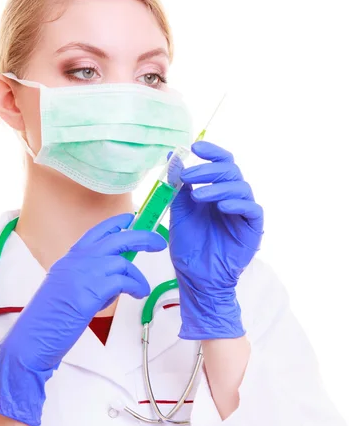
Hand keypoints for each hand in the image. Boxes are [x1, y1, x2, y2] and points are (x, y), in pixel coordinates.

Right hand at [0, 213, 166, 425]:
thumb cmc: (49, 321)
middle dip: (141, 237)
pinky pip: (122, 281)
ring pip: (122, 262)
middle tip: (158, 242)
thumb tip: (113, 277)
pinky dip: (135, 286)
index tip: (131, 218)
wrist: (32, 339)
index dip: (116, 223)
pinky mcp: (89, 292)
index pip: (96, 232)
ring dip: (137, 276)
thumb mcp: (65, 290)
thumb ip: (86, 278)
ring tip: (142, 289)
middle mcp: (76, 262)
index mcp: (69, 260)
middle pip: (115, 239)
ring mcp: (82, 275)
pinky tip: (138, 294)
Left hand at [169, 141, 263, 339]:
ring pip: (241, 188)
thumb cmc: (189, 247)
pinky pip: (252, 210)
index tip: (195, 147)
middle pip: (230, 172)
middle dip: (209, 169)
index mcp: (216, 192)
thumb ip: (179, 187)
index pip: (220, 164)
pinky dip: (237, 204)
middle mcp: (232, 199)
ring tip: (198, 195)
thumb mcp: (179, 212)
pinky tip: (222, 206)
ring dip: (219, 187)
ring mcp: (243, 213)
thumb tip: (172, 158)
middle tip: (189, 174)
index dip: (211, 152)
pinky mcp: (253, 229)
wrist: (196, 278)